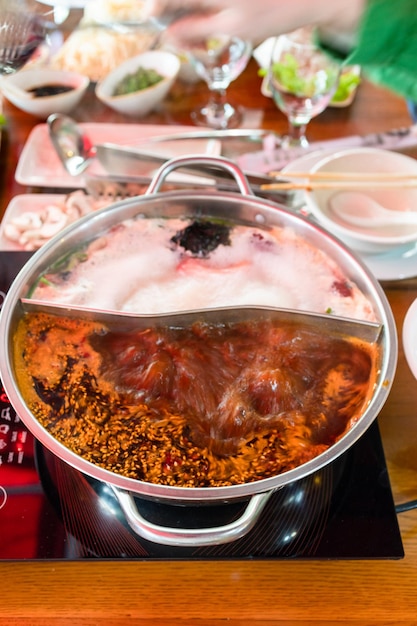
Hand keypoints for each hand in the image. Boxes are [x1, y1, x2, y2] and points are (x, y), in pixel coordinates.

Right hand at [153, 0, 364, 45]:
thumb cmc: (274, 12)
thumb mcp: (232, 27)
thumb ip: (196, 28)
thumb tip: (167, 34)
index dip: (156, 8)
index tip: (151, 21)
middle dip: (175, 16)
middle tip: (188, 39)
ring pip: (194, 1)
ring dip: (191, 14)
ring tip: (204, 34)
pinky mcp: (223, 0)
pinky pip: (206, 2)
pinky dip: (204, 9)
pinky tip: (214, 19)